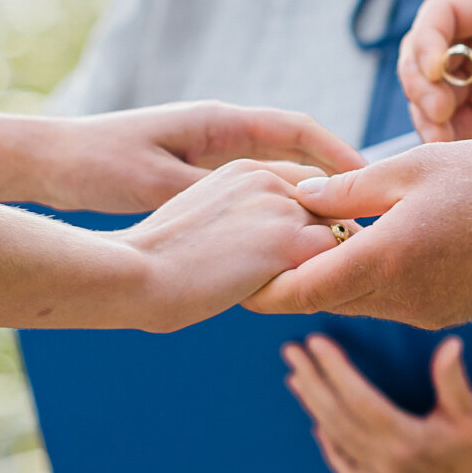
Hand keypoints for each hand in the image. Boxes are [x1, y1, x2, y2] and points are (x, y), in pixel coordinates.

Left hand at [0, 102, 364, 211]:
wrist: (55, 163)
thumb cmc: (101, 164)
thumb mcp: (163, 181)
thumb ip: (221, 192)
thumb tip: (279, 211)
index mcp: (219, 122)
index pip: (299, 129)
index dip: (340, 154)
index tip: (373, 180)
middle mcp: (219, 131)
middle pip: (296, 154)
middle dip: (334, 184)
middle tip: (370, 218)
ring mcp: (208, 153)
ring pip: (275, 176)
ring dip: (306, 203)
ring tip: (338, 237)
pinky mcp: (194, 174)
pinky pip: (251, 192)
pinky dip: (272, 212)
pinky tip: (284, 247)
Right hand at [113, 159, 359, 332]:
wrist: (134, 272)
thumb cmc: (151, 259)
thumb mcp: (197, 219)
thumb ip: (235, 219)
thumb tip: (251, 250)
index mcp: (245, 169)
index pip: (309, 186)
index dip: (310, 220)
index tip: (297, 251)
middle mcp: (268, 179)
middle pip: (330, 210)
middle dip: (324, 244)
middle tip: (308, 279)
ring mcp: (281, 208)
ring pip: (337, 237)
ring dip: (323, 267)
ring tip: (297, 293)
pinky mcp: (288, 243)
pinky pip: (333, 265)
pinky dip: (321, 286)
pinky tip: (291, 303)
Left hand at [246, 141, 471, 328]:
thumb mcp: (416, 168)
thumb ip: (349, 190)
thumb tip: (299, 198)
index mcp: (384, 262)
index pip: (300, 291)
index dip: (261, 288)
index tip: (235, 277)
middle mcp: (400, 300)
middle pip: (322, 300)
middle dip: (291, 279)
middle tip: (264, 252)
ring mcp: (425, 313)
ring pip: (356, 301)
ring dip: (333, 276)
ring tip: (317, 238)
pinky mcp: (447, 315)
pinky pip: (390, 303)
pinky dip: (370, 280)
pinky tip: (373, 245)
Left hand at [283, 335, 471, 472]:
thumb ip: (454, 379)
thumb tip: (450, 344)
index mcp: (410, 443)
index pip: (359, 400)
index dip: (334, 369)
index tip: (315, 342)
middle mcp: (391, 466)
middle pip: (339, 418)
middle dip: (312, 383)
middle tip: (291, 353)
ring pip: (338, 440)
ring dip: (314, 408)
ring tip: (295, 378)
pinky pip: (348, 469)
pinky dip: (331, 446)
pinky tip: (318, 425)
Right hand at [399, 0, 471, 148]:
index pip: (443, 13)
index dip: (427, 39)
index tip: (435, 71)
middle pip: (424, 55)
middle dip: (420, 82)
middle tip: (438, 112)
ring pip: (429, 94)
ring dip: (426, 115)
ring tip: (445, 138)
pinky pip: (449, 128)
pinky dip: (442, 139)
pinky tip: (454, 150)